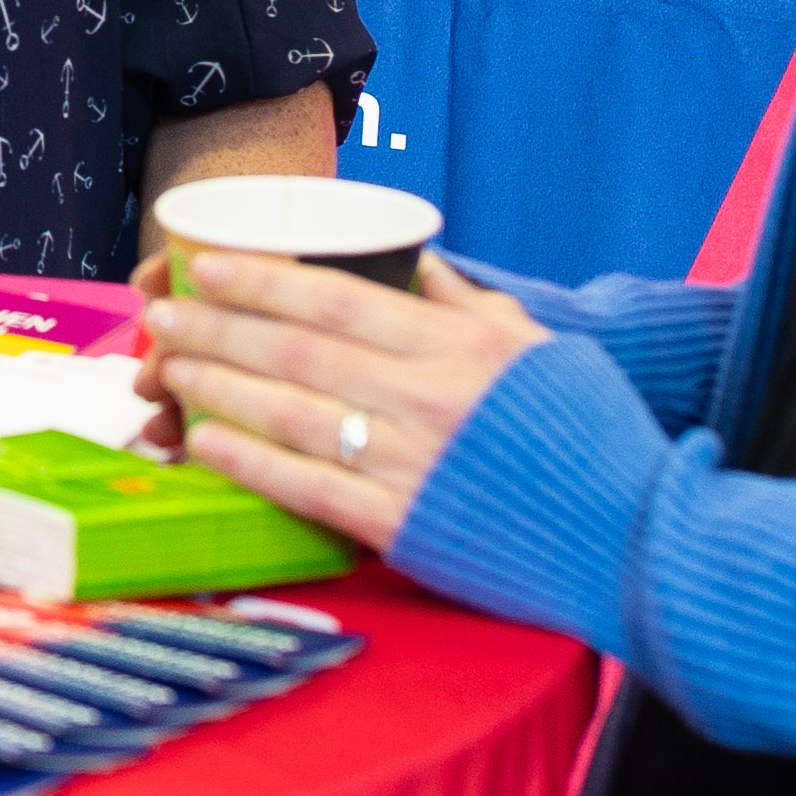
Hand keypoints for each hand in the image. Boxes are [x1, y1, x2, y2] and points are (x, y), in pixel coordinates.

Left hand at [128, 247, 548, 553]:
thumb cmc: (587, 438)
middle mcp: (429, 398)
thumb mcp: (537, 348)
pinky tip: (203, 440)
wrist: (631, 538)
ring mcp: (411, 464)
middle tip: (163, 309)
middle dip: (219, 324)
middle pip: (298, 350)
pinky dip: (247, 460)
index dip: (263, 278)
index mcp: (460, 346)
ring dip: (217, 384)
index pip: (340, 299)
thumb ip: (465, 304)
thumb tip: (409, 257)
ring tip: (171, 364)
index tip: (208, 264)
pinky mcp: (402, 527)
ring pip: (289, 413)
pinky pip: (304, 486)